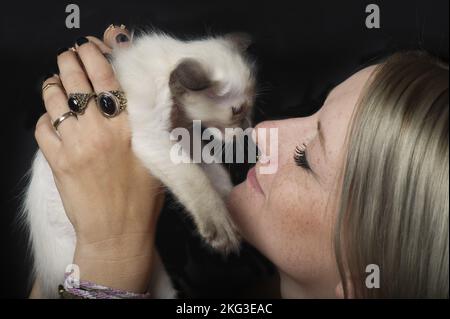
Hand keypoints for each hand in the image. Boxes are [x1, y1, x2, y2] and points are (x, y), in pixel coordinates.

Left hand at [35, 25, 162, 292]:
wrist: (118, 233)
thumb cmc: (144, 198)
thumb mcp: (158, 158)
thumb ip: (153, 127)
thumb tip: (147, 99)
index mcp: (129, 128)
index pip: (107, 79)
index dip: (95, 56)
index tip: (90, 48)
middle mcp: (100, 130)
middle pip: (75, 81)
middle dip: (69, 61)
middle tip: (70, 57)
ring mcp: (75, 145)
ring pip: (53, 99)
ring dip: (53, 85)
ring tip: (58, 83)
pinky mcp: (57, 161)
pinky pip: (41, 127)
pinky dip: (45, 117)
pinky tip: (54, 119)